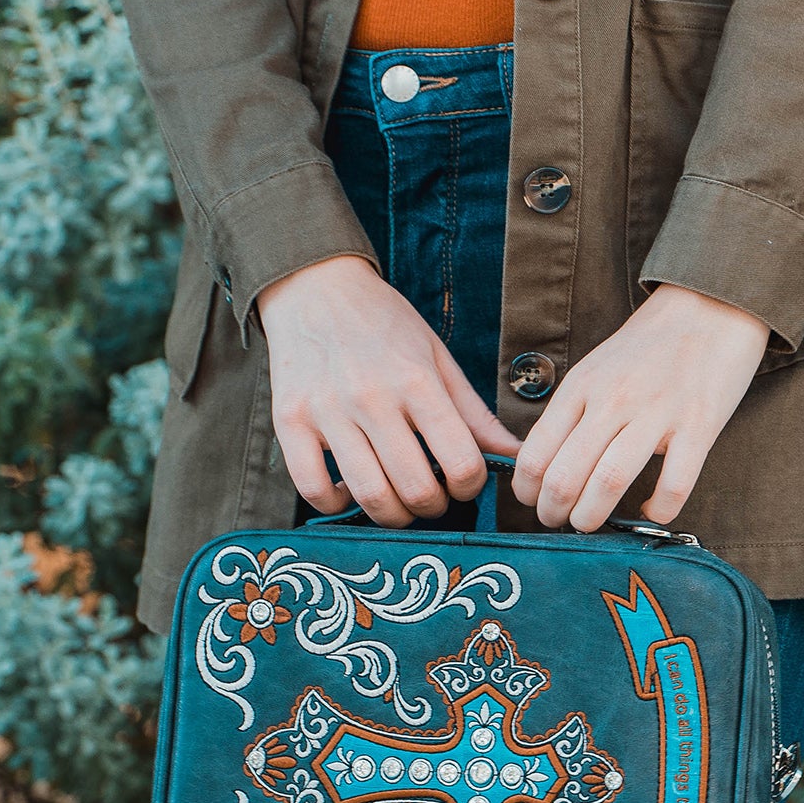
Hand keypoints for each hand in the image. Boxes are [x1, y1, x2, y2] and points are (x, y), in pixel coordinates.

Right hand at [257, 254, 521, 525]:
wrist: (314, 287)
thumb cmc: (383, 323)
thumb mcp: (437, 357)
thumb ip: (474, 413)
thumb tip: (514, 455)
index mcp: (417, 380)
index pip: (460, 461)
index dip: (470, 487)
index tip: (463, 483)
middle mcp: (372, 397)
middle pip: (415, 489)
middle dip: (433, 508)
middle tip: (431, 499)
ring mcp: (327, 411)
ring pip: (368, 494)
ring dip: (391, 515)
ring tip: (396, 504)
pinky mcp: (289, 421)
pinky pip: (312, 487)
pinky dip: (335, 504)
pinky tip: (348, 492)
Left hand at [511, 284, 769, 530]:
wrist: (710, 308)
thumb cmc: (649, 346)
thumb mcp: (595, 368)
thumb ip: (571, 411)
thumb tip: (542, 464)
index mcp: (582, 387)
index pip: (536, 454)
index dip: (527, 491)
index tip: (533, 503)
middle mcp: (613, 401)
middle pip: (565, 477)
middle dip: (553, 513)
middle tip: (558, 523)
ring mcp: (657, 413)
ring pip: (608, 484)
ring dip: (591, 517)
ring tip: (589, 525)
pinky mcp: (699, 426)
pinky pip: (674, 485)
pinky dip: (659, 510)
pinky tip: (652, 511)